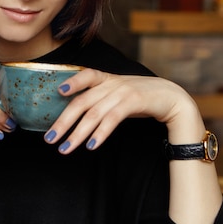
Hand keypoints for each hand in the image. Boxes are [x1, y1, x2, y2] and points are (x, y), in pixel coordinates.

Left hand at [44, 69, 202, 153]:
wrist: (172, 98)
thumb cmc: (141, 98)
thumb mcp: (118, 92)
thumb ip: (100, 98)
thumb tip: (75, 113)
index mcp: (107, 78)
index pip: (86, 74)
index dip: (72, 82)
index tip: (57, 92)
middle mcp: (112, 83)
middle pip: (82, 102)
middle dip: (63, 122)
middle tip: (50, 139)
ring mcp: (122, 91)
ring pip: (94, 114)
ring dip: (77, 133)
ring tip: (66, 148)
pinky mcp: (134, 101)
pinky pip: (112, 118)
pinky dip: (100, 133)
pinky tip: (91, 145)